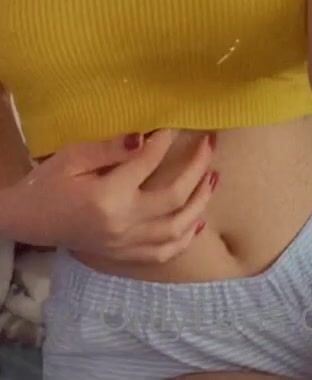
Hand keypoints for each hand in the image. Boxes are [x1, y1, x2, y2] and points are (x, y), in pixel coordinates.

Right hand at [1, 130, 218, 262]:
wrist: (27, 221)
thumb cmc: (48, 184)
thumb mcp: (73, 156)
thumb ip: (110, 147)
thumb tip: (145, 136)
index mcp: (108, 196)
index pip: (148, 162)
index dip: (166, 140)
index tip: (176, 124)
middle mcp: (122, 224)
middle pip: (174, 197)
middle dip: (197, 168)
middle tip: (210, 144)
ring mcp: (125, 245)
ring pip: (176, 229)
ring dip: (201, 202)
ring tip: (214, 178)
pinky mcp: (123, 257)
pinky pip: (163, 253)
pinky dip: (185, 237)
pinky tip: (198, 220)